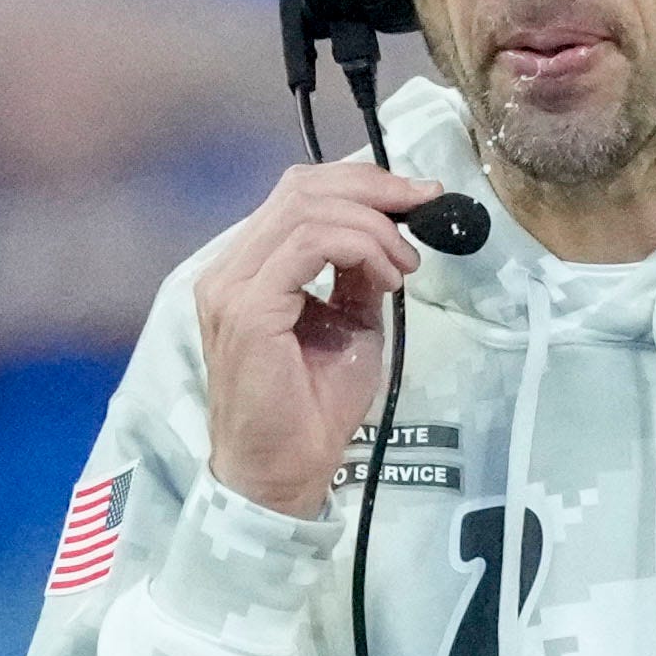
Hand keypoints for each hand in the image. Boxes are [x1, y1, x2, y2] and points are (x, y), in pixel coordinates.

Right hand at [189, 157, 473, 519]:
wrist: (284, 470)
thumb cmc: (313, 409)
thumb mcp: (348, 326)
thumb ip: (356, 277)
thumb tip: (386, 239)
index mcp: (249, 268)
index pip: (298, 195)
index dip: (361, 184)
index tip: (418, 198)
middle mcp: (232, 267)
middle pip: (300, 187)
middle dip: (373, 189)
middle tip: (424, 208)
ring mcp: (233, 285)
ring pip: (305, 208)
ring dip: (372, 226)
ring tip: (405, 265)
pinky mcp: (249, 307)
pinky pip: (308, 244)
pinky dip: (358, 247)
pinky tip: (387, 277)